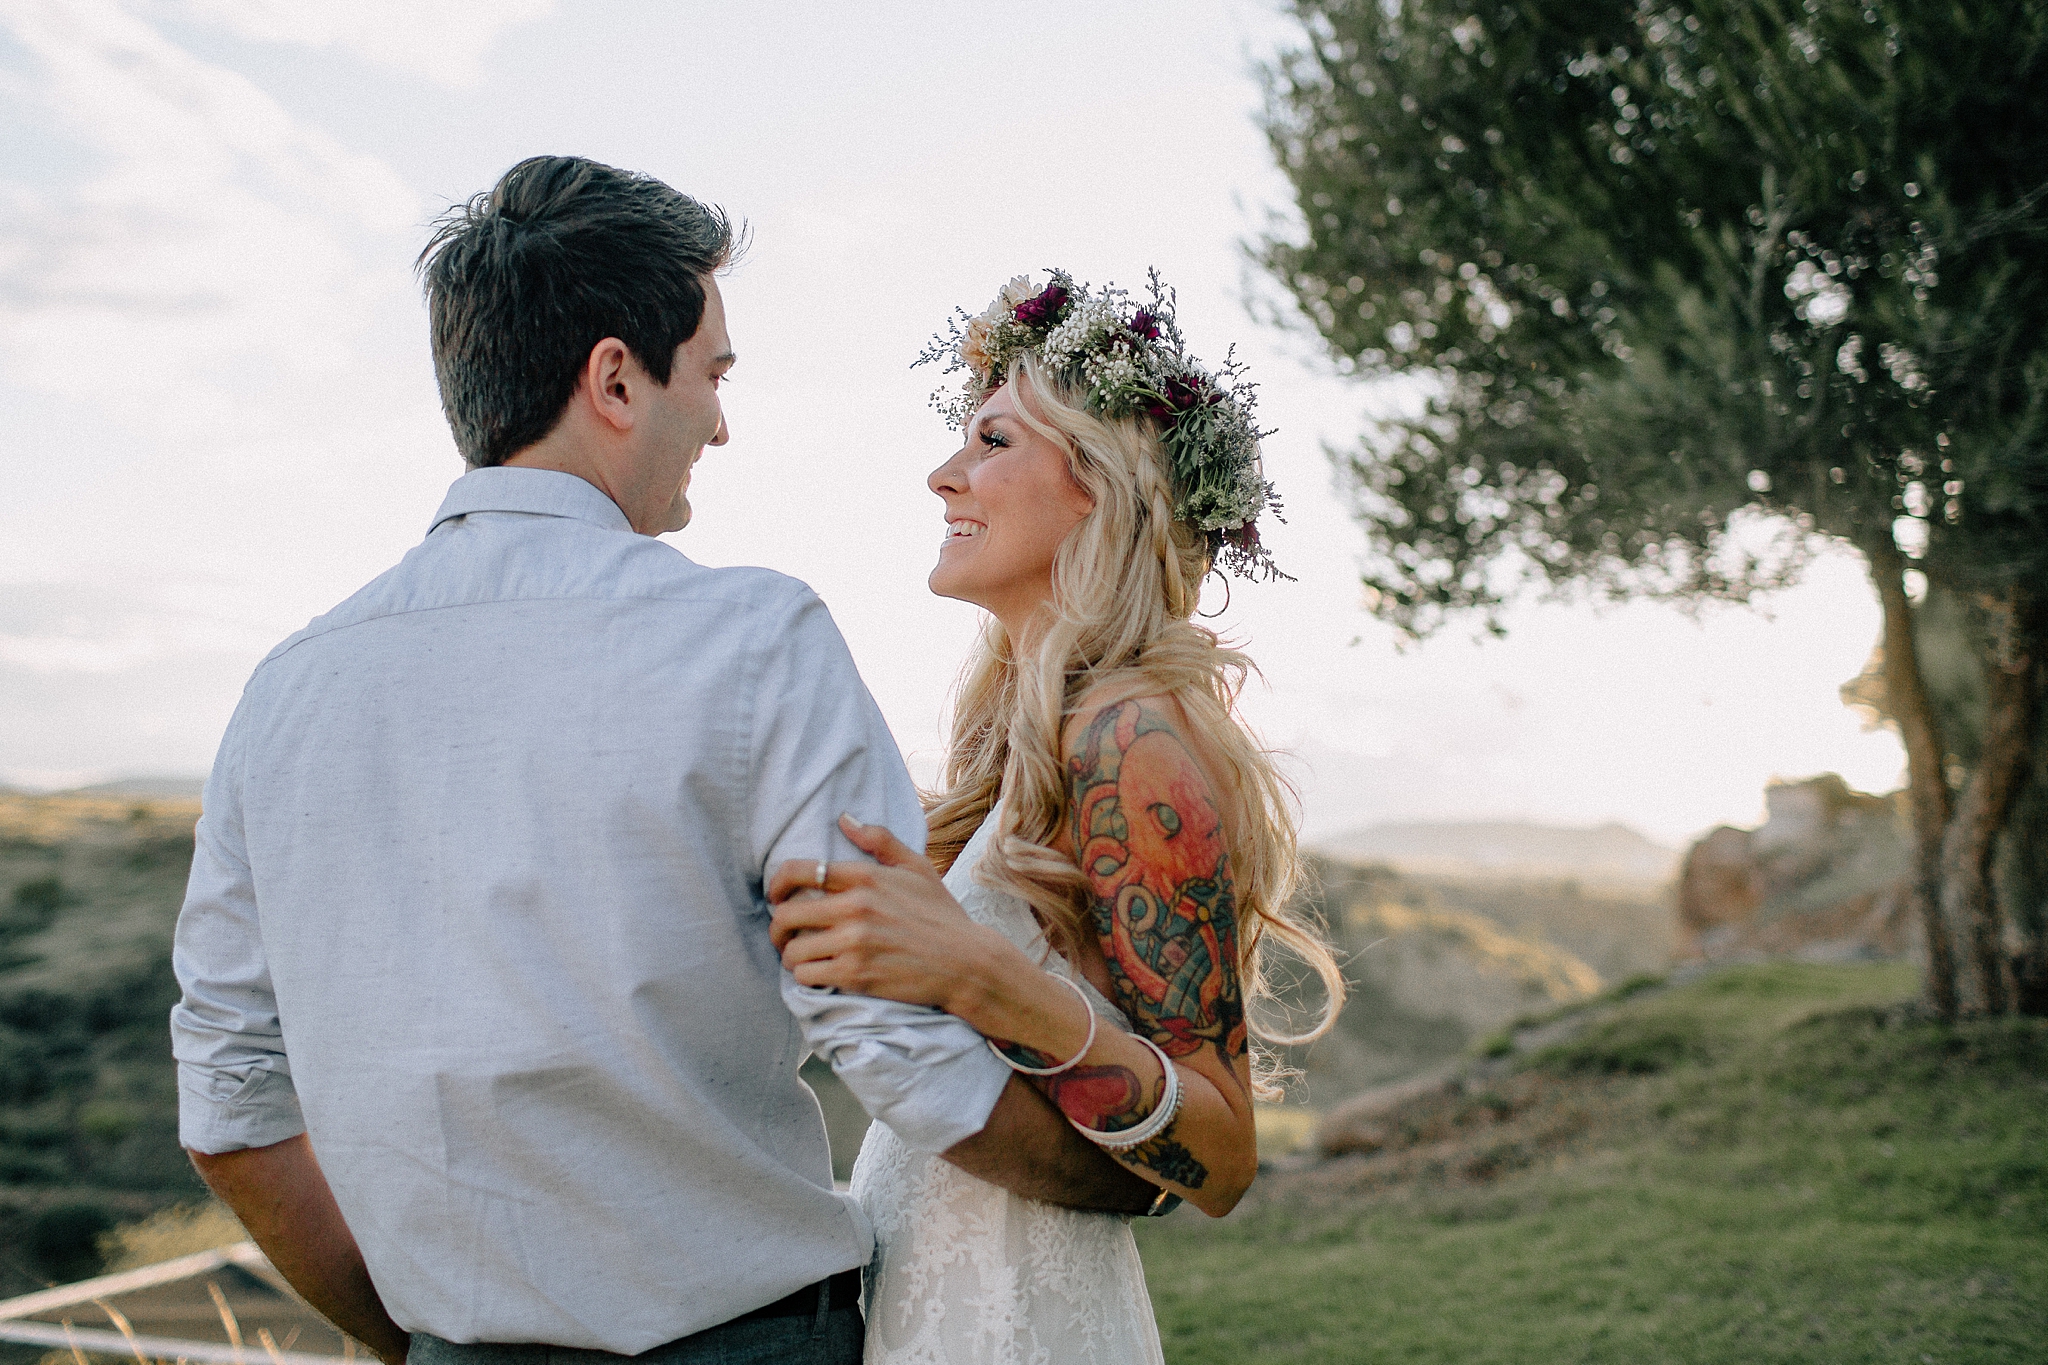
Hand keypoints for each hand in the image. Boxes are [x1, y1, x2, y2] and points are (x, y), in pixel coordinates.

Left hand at [769, 815, 1021, 1012]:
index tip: (776, 897)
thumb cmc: (941, 915)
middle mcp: (855, 907)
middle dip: (777, 927)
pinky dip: (806, 977)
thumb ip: (879, 840)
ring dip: (791, 956)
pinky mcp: (856, 975)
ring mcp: (854, 943)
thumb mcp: (917, 868)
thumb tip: (844, 819)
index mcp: (865, 877)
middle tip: (784, 935)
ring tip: (801, 958)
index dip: (776, 884)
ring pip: (793, 950)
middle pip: (786, 914)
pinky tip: (818, 974)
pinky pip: (807, 975)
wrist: (966, 963)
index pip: (798, 871)